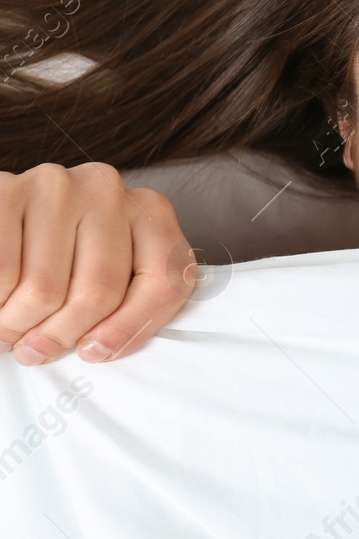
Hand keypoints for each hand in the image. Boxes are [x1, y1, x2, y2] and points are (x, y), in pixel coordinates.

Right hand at [0, 162, 196, 365]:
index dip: (129, 330)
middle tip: (36, 349)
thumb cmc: (61, 249)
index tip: (93, 352)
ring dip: (20, 324)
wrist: (4, 215)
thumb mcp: (111, 268)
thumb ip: (127, 300)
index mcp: (149, 209)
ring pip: (45, 289)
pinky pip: (3, 273)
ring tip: (10, 328)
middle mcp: (107, 190)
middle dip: (62, 334)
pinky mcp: (9, 191)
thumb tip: (98, 348)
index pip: (164, 280)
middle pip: (100, 291)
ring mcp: (57, 186)